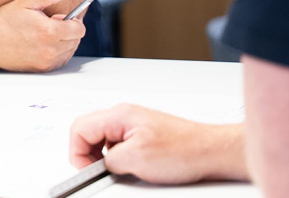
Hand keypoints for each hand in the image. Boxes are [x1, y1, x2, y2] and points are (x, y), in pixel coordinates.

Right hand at [0, 0, 85, 71]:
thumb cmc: (4, 21)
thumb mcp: (26, 2)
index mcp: (49, 31)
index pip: (79, 29)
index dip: (75, 20)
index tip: (64, 16)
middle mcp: (49, 49)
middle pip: (76, 41)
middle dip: (69, 31)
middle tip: (53, 23)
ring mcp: (45, 61)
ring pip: (69, 52)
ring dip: (65, 42)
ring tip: (47, 33)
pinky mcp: (41, 69)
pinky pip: (60, 61)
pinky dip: (58, 53)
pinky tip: (45, 44)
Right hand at [69, 104, 247, 183]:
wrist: (211, 151)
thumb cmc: (184, 150)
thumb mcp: (137, 159)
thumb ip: (109, 159)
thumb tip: (99, 164)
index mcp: (119, 115)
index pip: (80, 128)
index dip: (77, 152)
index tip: (85, 170)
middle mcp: (124, 116)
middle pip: (88, 131)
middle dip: (88, 154)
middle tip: (97, 173)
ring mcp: (133, 124)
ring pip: (102, 139)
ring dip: (104, 157)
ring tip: (117, 171)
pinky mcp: (142, 134)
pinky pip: (118, 144)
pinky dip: (117, 158)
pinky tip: (130, 168)